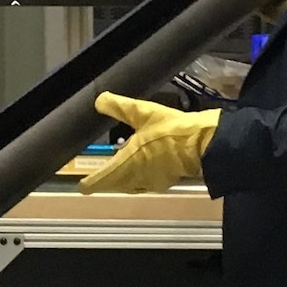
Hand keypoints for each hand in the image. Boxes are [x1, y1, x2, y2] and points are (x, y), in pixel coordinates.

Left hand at [80, 95, 222, 193]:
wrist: (203, 144)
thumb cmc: (171, 130)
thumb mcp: (142, 112)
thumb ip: (118, 107)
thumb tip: (99, 100)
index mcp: (126, 164)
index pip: (101, 180)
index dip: (90, 184)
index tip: (82, 186)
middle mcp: (136, 178)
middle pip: (115, 185)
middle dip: (106, 181)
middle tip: (98, 178)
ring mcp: (152, 182)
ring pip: (130, 185)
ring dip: (122, 179)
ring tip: (118, 169)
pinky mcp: (166, 181)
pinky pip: (146, 182)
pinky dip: (139, 176)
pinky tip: (143, 165)